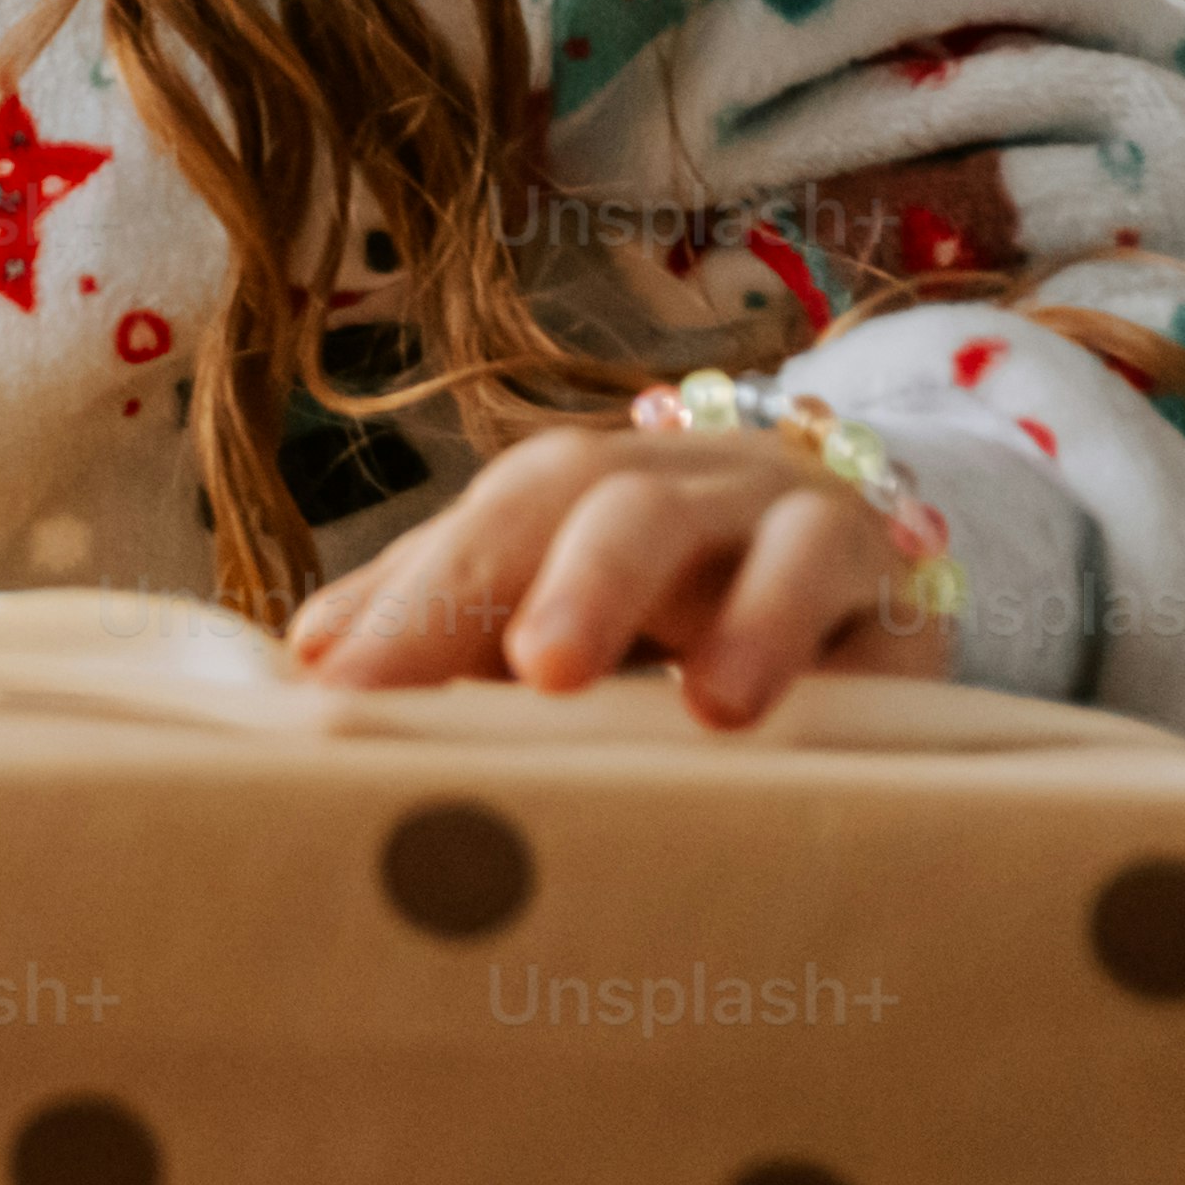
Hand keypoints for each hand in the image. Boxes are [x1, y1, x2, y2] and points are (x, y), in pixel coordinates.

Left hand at [285, 380, 961, 728]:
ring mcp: (767, 511)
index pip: (474, 530)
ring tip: (649, 697)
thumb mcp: (559, 611)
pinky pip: (834, 571)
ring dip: (667, 601)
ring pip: (708, 522)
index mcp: (563, 499)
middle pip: (575, 498)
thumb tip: (308, 658)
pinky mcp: (876, 560)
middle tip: (514, 671)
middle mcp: (657, 485)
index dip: (404, 600)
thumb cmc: (674, 604)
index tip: (332, 686)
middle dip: (523, 578)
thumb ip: (446, 628)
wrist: (858, 551)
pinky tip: (748, 700)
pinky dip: (786, 624)